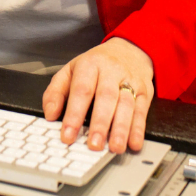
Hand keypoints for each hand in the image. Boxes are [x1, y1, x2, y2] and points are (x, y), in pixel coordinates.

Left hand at [42, 38, 153, 153]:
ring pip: (127, 105)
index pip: (81, 90)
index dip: (74, 114)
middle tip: (94, 145)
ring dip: (121, 129)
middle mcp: (111, 71)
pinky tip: (134, 143)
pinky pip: (142, 110)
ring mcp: (130, 80)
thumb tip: (50, 114)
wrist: (129, 49)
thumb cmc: (96, 64)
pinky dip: (138, 129)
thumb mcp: (71, 70)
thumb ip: (56, 91)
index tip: (68, 135)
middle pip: (106, 98)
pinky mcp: (145, 91)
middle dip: (100, 124)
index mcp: (90, 65)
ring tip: (115, 147)